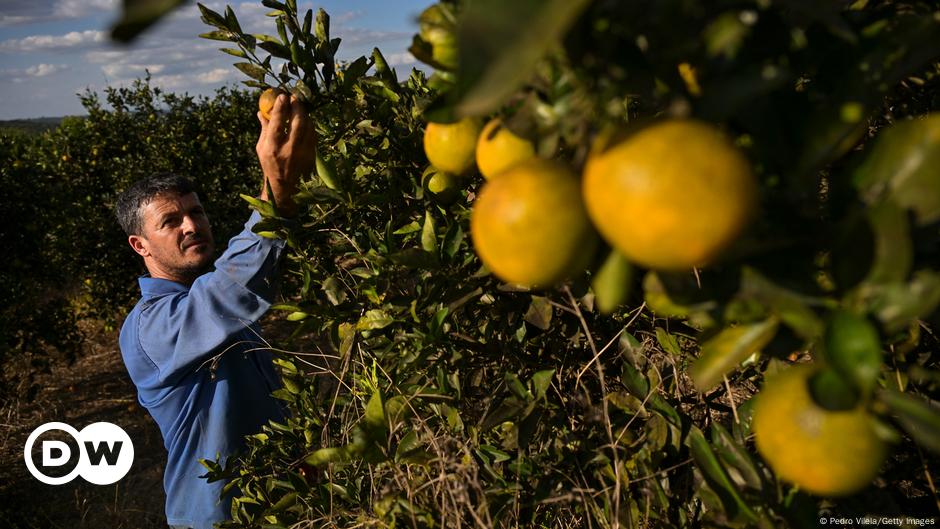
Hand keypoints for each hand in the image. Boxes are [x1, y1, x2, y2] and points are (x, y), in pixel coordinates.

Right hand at [255, 92, 315, 215]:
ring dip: (304, 114)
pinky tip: (305, 119)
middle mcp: (289, 150)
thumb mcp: (262, 148)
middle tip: (294, 97)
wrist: (284, 186)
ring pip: (308, 128)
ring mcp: (302, 153)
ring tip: (299, 107)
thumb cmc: (270, 164)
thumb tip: (261, 111)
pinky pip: (313, 134)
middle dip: (296, 107)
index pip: (276, 124)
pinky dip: (309, 125)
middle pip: (297, 123)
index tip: (281, 95)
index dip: (279, 108)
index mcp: (273, 148)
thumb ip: (264, 129)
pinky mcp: (312, 155)